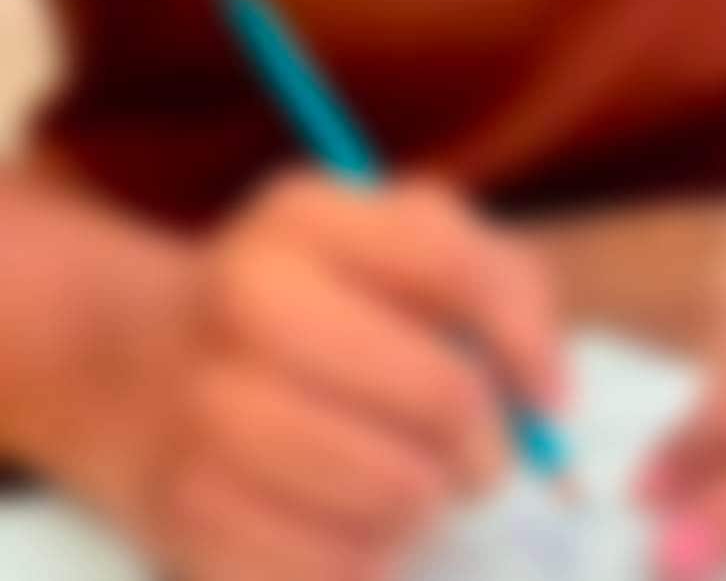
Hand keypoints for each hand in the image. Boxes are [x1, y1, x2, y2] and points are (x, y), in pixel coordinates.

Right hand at [111, 172, 564, 580]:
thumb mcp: (403, 245)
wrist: (138, 366)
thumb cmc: (321, 303)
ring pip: (394, 490)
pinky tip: (354, 528)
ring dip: (426, 502)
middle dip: (485, 440)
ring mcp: (203, 409)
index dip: (524, 343)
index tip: (546, 396)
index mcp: (305, 216)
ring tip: (411, 486)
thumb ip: (500, 286)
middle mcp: (244, 297)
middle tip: (478, 456)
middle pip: (438, 391)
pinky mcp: (183, 514)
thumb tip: (549, 396)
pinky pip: (331, 569)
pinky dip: (367, 561)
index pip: (456, 269)